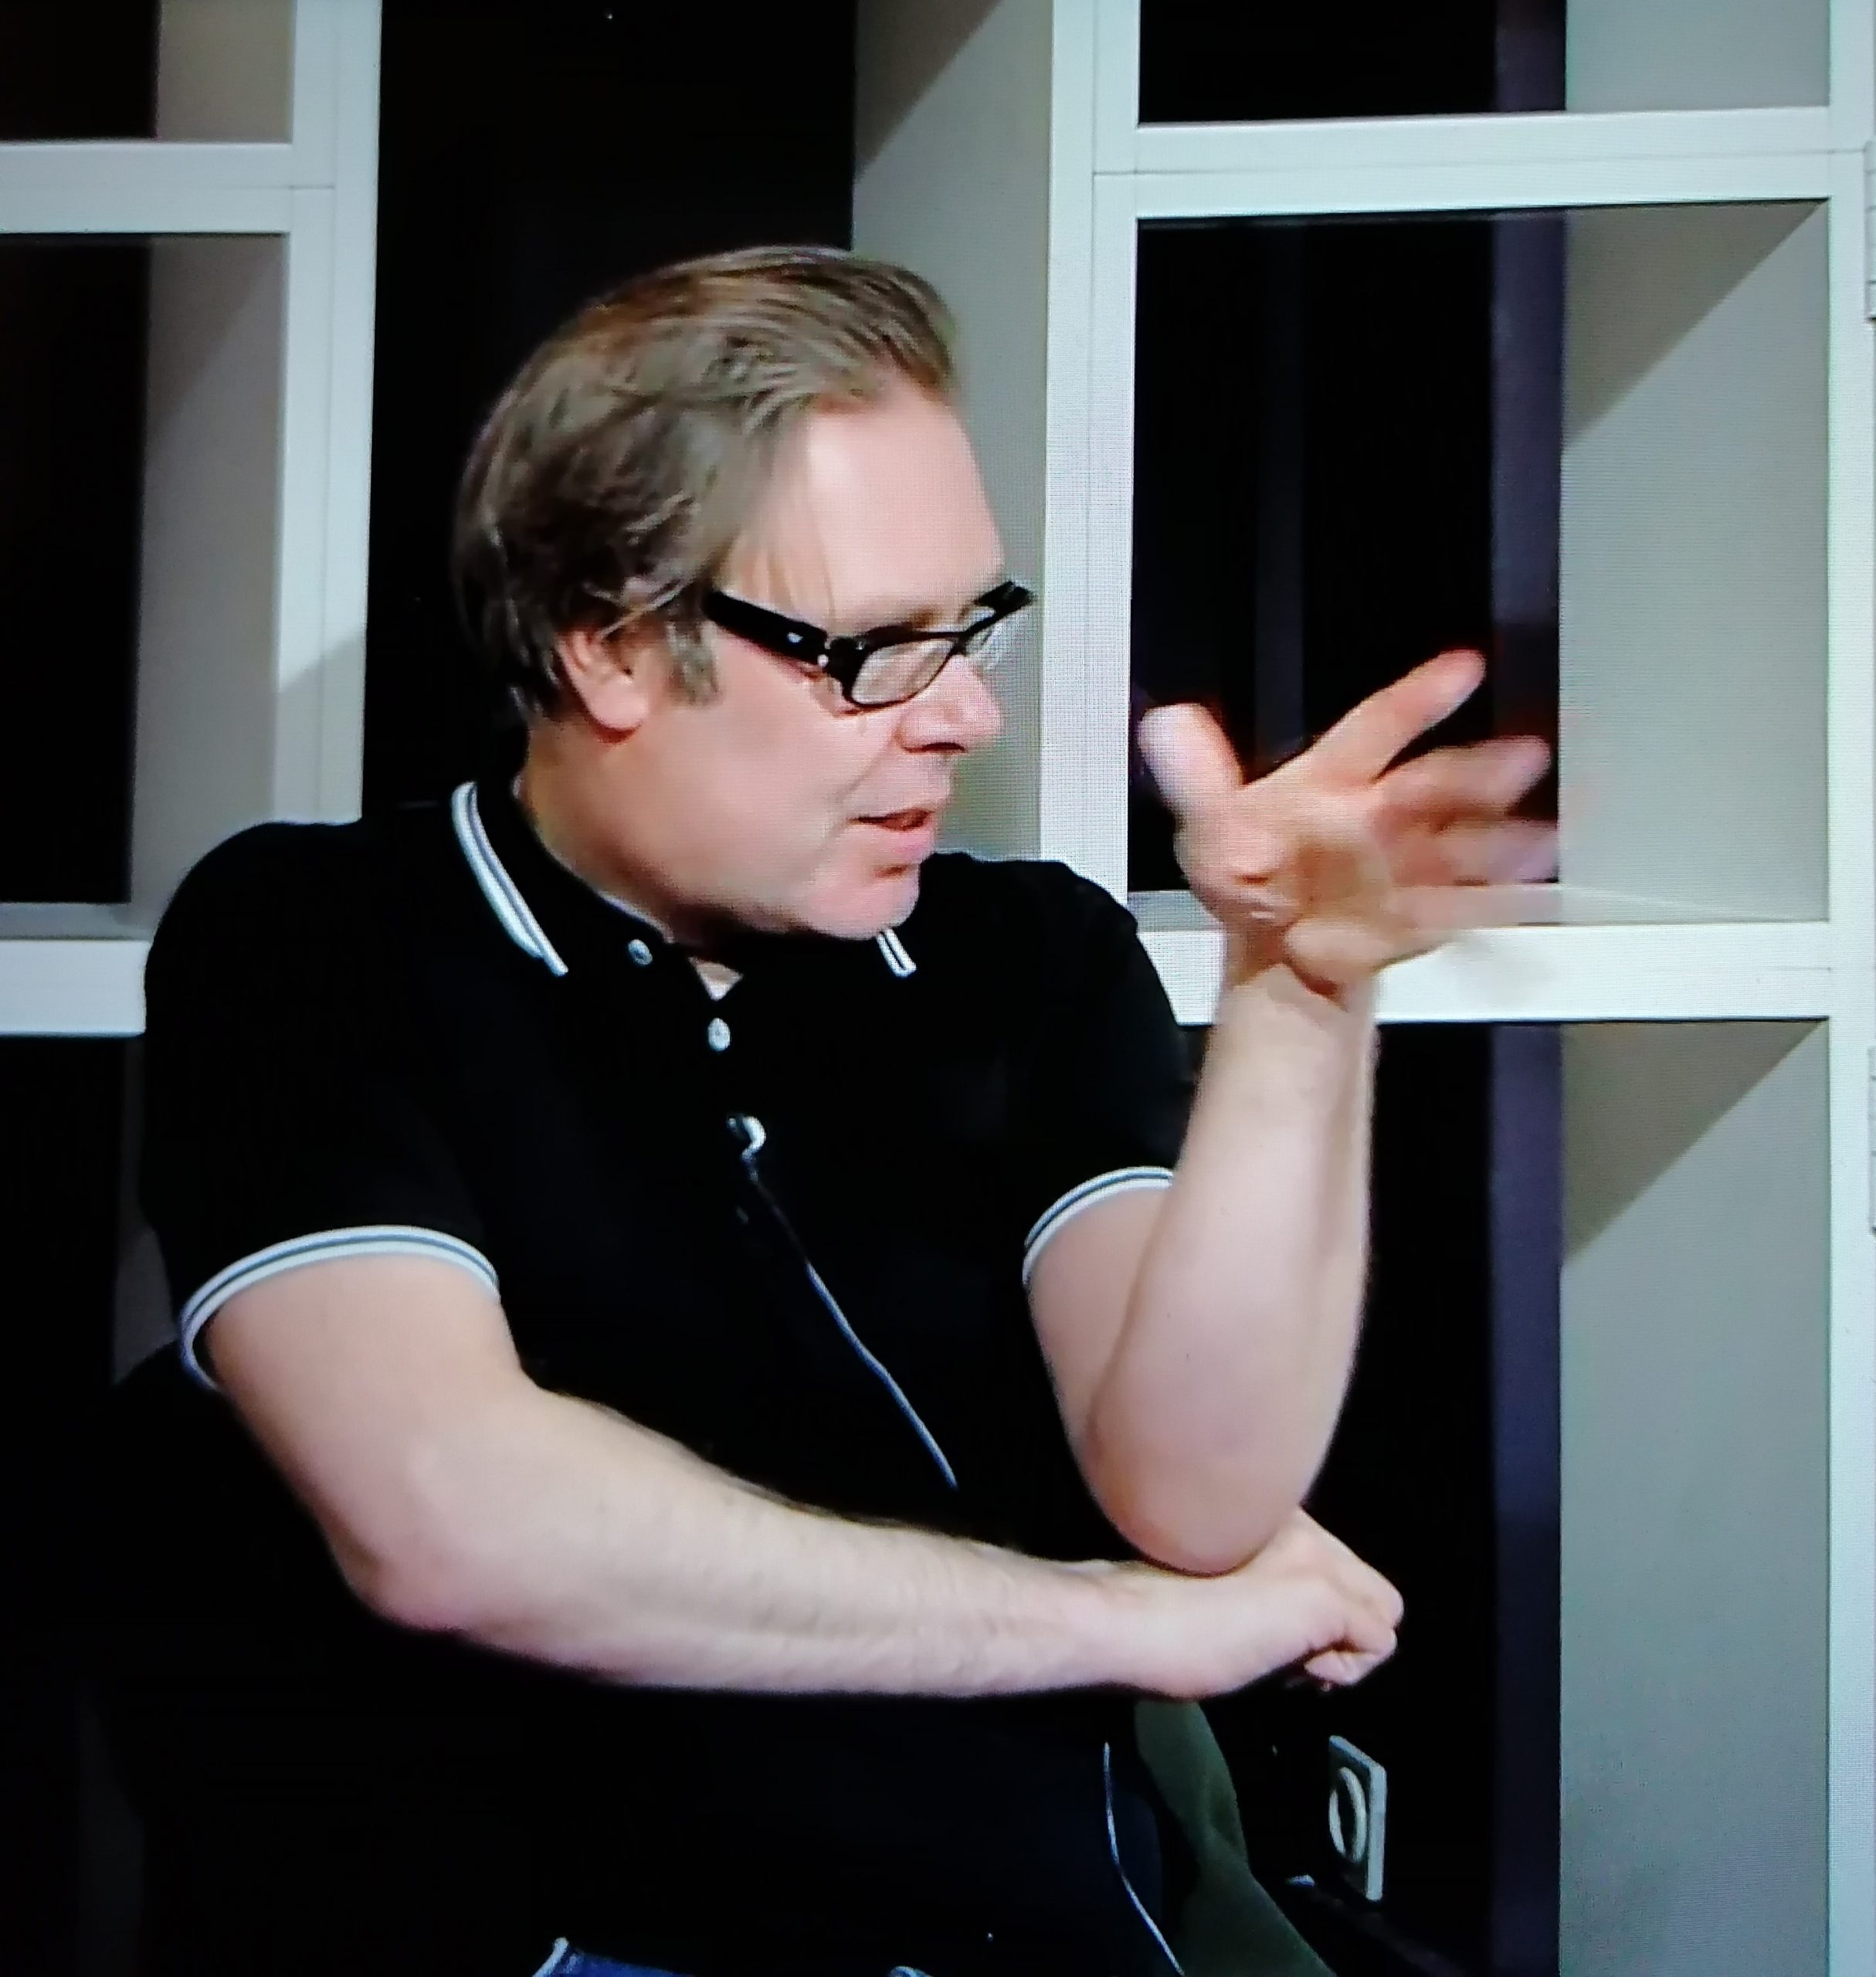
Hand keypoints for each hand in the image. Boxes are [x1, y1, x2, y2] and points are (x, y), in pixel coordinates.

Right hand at [1118, 1508, 1403, 1699]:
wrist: (1123, 1620)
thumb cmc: (1153, 1617)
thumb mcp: (1223, 1592)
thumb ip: (1265, 1591)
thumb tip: (1314, 1640)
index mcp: (1272, 1516)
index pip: (1339, 1570)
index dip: (1315, 1615)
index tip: (1265, 1636)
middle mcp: (1302, 1524)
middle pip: (1369, 1591)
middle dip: (1335, 1634)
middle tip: (1273, 1652)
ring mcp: (1315, 1557)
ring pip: (1380, 1618)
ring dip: (1336, 1653)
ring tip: (1273, 1655)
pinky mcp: (1322, 1596)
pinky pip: (1376, 1645)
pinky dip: (1338, 1670)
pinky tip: (1283, 1664)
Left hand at [1136, 652, 1555, 995]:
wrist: (1275, 953)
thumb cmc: (1253, 879)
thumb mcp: (1213, 830)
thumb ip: (1200, 779)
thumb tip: (1165, 722)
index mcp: (1336, 780)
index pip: (1379, 725)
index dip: (1420, 696)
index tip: (1465, 667)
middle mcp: (1381, 815)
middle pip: (1434, 784)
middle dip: (1477, 773)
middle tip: (1518, 758)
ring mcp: (1408, 864)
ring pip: (1461, 842)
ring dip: (1500, 839)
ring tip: (1537, 838)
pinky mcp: (1423, 912)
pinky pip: (1460, 904)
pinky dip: (1489, 900)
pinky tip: (1524, 892)